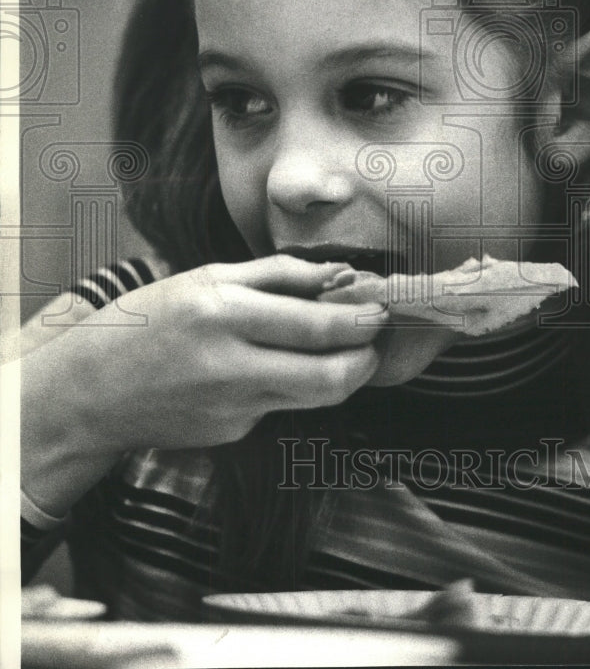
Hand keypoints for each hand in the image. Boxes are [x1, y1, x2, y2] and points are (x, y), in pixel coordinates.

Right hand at [21, 256, 383, 513]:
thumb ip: (278, 275)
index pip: (317, 327)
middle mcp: (231, 367)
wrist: (90, 391)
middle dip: (367, 357)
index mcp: (223, 315)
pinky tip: (265, 367)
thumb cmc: (148, 322)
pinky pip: (281, 405)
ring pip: (316, 397)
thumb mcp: (207, 278)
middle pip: (331, 377)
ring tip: (339, 346)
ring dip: (341, 372)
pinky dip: (289, 384)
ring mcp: (233, 409)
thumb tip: (339, 274)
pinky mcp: (233, 433)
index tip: (381, 308)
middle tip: (374, 335)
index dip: (362, 321)